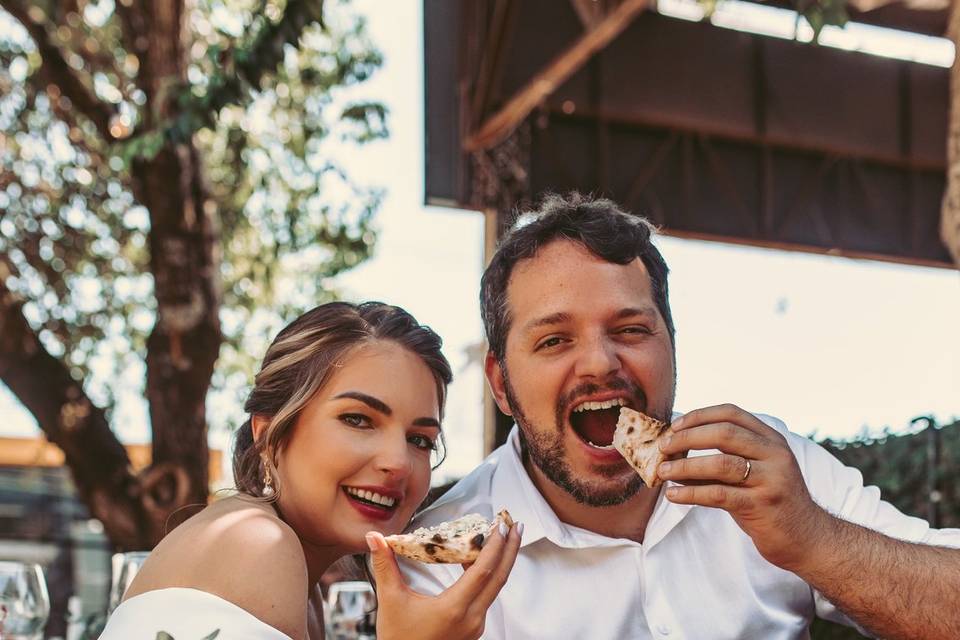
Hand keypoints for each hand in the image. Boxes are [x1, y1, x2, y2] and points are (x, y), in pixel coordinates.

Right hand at [366, 520, 522, 639]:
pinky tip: (478, 564)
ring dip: (500, 562)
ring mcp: (475, 626)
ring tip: (500, 539)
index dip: (495, 546)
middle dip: (510, 549)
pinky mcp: (473, 629)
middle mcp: (471, 619)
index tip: (501, 526)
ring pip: (495, 588)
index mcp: (454, 609)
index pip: (484, 571)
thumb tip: (375, 539)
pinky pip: (486, 597)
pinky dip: (488, 576)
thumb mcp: (390, 601)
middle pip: (499, 577)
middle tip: (514, 525)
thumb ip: (384, 566)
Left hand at [657, 404, 830, 569]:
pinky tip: (673, 495)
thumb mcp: (752, 473)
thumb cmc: (769, 502)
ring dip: (684, 466)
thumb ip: (722, 458)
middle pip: (724, 433)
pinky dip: (690, 493)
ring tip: (662, 471)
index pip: (732, 413)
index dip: (700, 415)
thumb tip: (674, 452)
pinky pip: (718, 494)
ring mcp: (771, 479)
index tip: (675, 425)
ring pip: (720, 464)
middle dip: (687, 438)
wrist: (806, 539)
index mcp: (771, 440)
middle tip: (663, 447)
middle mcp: (775, 454)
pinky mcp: (762, 506)